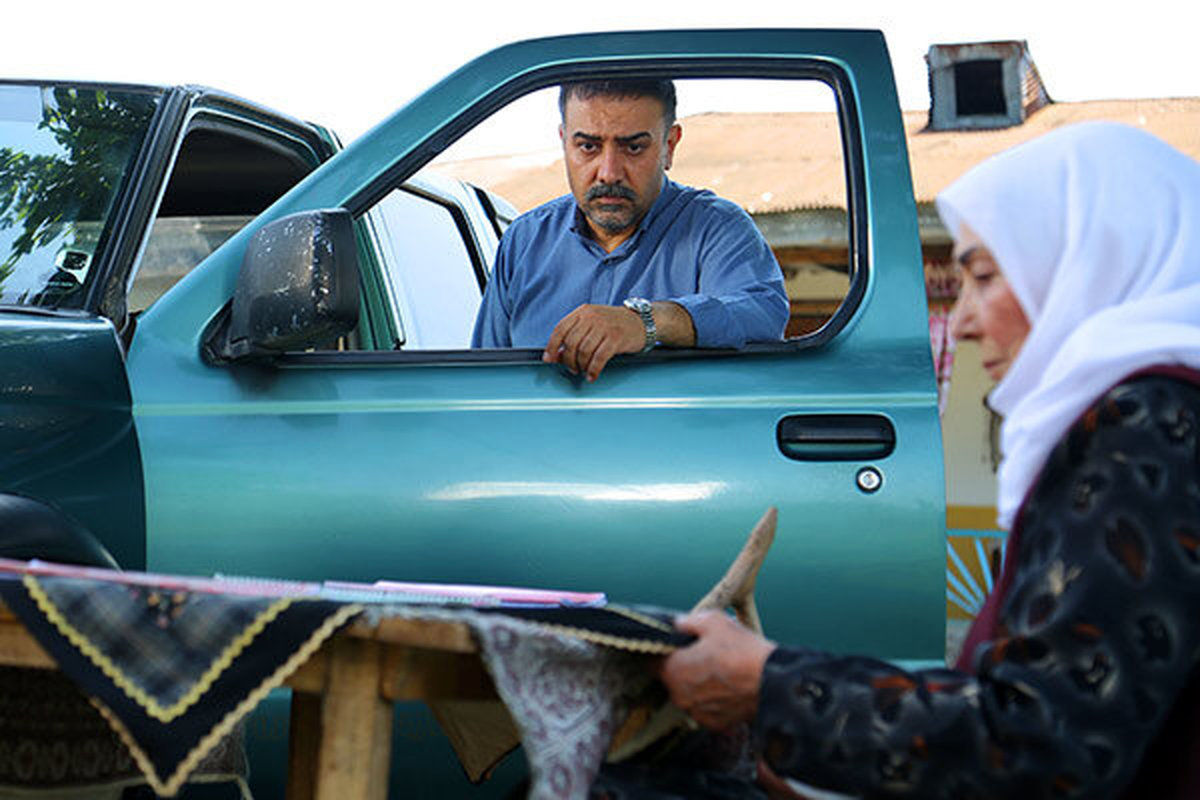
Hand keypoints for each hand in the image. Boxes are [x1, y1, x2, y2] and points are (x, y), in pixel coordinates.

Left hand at [543, 304, 645, 380]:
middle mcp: (592, 317)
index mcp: (583, 311)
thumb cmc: (615, 324)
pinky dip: (593, 370)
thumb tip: (558, 355)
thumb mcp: (593, 323)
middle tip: (572, 368)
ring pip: (583, 352)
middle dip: (568, 360)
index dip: (552, 346)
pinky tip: (592, 375)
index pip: (560, 329)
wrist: (643, 321)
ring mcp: (604, 327)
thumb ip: (576, 335)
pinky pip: (599, 358)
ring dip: (581, 366)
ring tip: (583, 371)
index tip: (548, 359)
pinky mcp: (616, 338)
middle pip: (571, 343)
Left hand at [657, 610, 775, 730]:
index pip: (652, 661)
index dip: (662, 651)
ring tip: (720, 669)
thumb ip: (687, 622)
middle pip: (672, 678)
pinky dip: (713, 699)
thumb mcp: (712, 621)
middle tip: (703, 653)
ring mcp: (697, 712)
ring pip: (689, 694)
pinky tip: (727, 687)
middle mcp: (680, 695)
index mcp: (673, 670)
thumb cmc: (742, 651)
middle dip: (683, 666)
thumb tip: (678, 624)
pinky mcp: (715, 723)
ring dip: (698, 684)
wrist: (773, 683)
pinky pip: (706, 708)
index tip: (672, 646)